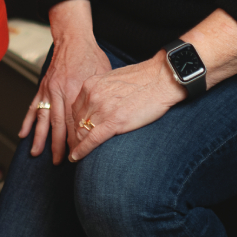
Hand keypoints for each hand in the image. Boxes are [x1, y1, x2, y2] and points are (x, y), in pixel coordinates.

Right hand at [20, 30, 110, 163]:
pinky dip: (27, 121)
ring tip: (36, 153)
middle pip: (58, 124)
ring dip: (39, 137)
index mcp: (75, 90)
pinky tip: (23, 133)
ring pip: (42, 118)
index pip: (74, 121)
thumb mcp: (102, 75)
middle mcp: (59, 91)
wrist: (73, 37)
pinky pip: (33, 106)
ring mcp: (48, 89)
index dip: (75, 139)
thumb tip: (105, 116)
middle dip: (57, 145)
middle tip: (58, 161)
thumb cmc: (90, 54)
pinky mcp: (43, 86)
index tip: (76, 153)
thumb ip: (99, 96)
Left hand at [66, 56, 185, 161]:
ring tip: (77, 154)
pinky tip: (76, 157)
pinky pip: (92, 140)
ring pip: (82, 132)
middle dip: (76, 135)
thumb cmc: (143, 79)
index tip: (78, 131)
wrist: (161, 79)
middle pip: (77, 121)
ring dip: (78, 144)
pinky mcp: (114, 122)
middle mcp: (92, 96)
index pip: (75, 109)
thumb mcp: (113, 79)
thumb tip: (98, 103)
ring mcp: (102, 109)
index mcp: (91, 85)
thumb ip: (101, 91)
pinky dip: (82, 151)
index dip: (76, 122)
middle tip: (76, 145)